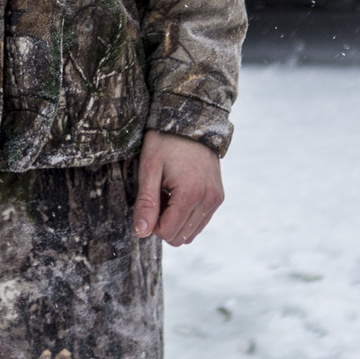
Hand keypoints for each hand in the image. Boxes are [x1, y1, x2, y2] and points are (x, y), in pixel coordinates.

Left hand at [133, 130, 223, 246]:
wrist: (191, 121)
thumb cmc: (165, 142)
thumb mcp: (149, 169)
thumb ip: (146, 203)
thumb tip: (141, 233)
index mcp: (191, 194)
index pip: (168, 232)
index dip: (151, 223)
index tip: (149, 201)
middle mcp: (209, 200)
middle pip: (180, 238)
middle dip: (163, 223)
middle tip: (158, 196)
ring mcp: (216, 199)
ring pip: (191, 234)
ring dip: (175, 220)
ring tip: (168, 194)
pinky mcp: (218, 197)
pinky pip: (200, 222)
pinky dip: (186, 215)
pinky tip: (178, 194)